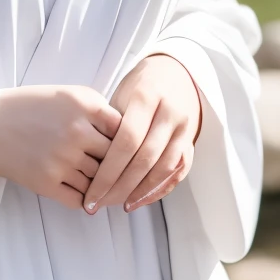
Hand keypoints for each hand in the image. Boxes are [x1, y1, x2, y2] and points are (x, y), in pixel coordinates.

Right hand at [0, 85, 121, 209]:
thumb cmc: (29, 107)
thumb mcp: (67, 93)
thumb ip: (98, 109)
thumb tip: (126, 134)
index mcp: (84, 105)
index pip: (124, 130)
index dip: (126, 140)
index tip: (124, 147)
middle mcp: (77, 132)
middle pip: (115, 158)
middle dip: (116, 164)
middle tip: (118, 171)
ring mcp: (63, 160)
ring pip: (99, 182)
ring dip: (101, 185)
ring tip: (101, 185)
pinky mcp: (47, 183)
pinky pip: (80, 200)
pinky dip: (86, 201)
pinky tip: (86, 196)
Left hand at [82, 54, 201, 215]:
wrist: (175, 73)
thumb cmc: (138, 87)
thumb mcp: (120, 96)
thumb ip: (110, 126)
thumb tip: (88, 166)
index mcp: (147, 97)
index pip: (126, 142)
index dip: (108, 172)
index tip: (90, 192)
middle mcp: (170, 112)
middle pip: (145, 158)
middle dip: (120, 186)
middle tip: (99, 204)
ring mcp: (184, 128)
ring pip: (163, 168)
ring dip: (140, 192)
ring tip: (117, 205)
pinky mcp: (191, 141)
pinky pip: (178, 172)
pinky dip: (159, 190)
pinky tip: (139, 200)